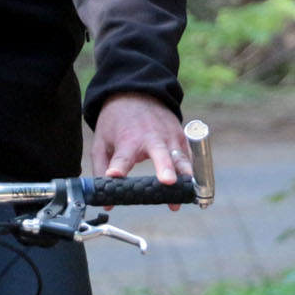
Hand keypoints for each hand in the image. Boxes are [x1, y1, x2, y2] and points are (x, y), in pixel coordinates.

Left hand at [90, 92, 190, 209]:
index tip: (114, 176)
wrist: (135, 92)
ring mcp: (170, 137)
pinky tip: (192, 190)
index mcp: (128, 139)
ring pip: (182, 159)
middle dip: (165, 168)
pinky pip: (189, 158)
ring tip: (185, 196)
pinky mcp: (181, 139)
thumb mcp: (101, 142)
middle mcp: (151, 138)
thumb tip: (107, 202)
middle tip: (167, 181)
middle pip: (160, 154)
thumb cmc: (116, 121)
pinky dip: (192, 173)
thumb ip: (102, 171)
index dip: (118, 168)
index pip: (122, 157)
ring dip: (185, 177)